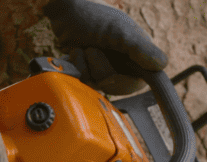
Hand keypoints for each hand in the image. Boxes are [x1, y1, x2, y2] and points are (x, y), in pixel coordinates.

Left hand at [43, 0, 168, 94]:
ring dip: (86, 66)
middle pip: (115, 86)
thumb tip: (162, 65)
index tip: (118, 79)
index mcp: (136, 51)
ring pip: (97, 84)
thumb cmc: (92, 17)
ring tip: (83, 48)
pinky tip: (74, 52)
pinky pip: (84, 80)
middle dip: (101, 70)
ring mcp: (104, 65)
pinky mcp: (87, 68)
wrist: (63, 12)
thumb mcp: (119, 32)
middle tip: (92, 50)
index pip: (140, 81)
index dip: (129, 84)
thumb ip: (140, 49)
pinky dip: (77, 67)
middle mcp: (122, 60)